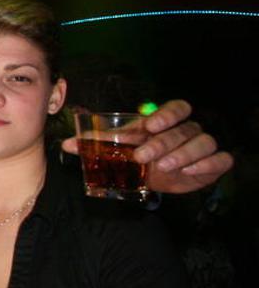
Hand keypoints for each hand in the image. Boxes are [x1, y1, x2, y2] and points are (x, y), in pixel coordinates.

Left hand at [62, 99, 233, 193]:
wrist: (160, 179)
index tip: (151, 124)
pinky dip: (208, 164)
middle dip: (163, 142)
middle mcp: (187, 130)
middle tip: (143, 156)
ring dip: (184, 154)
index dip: (167, 113)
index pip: (177, 108)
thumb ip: (96, 145)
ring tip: (164, 166)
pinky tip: (191, 172)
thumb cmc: (140, 157)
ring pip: (203, 142)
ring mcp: (202, 147)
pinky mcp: (213, 164)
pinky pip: (221, 159)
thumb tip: (66, 144)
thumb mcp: (120, 150)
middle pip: (183, 129)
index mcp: (166, 122)